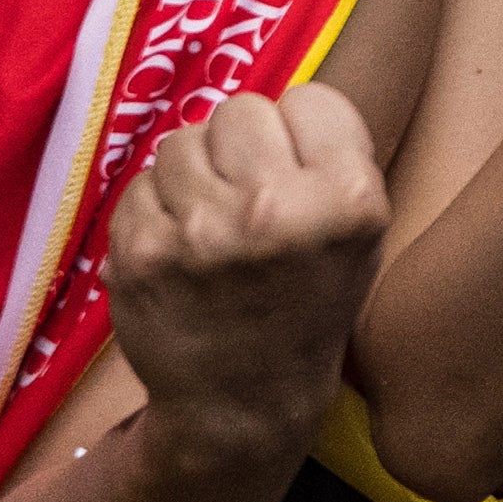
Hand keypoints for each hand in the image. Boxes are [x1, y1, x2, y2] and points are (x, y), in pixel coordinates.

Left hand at [105, 81, 391, 467]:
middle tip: (247, 192)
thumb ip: (333, 160)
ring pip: (182, 140)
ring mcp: (201, 234)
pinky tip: (179, 248)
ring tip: (211, 222)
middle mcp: (274, 212)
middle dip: (242, 145)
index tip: (296, 170)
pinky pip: (140, 184)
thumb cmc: (307, 306)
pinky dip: (156, 209)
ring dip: (194, 173)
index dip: (300, 131)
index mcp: (346, 203)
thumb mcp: (362, 235)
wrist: (242, 403)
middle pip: (241, 108)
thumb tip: (278, 100)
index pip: (309, 98)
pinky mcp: (140, 254)